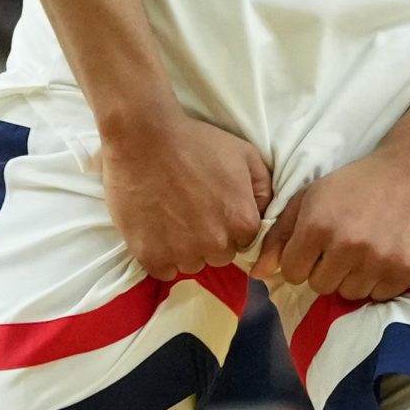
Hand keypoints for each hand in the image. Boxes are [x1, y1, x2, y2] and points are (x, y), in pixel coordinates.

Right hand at [100, 109, 272, 281]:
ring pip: (192, 264)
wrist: (144, 139)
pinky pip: (164, 270)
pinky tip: (157, 232)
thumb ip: (264, 188)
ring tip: (173, 219)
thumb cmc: (197, 143)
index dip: (231, 224)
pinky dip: (161, 256)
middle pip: (220, 255)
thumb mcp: (245, 154)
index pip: (246, 240)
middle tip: (194, 212)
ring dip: (186, 249)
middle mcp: (216, 245)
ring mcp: (182, 253)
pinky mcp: (151, 256)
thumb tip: (265, 213)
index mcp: (242, 222)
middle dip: (211, 239)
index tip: (216, 208)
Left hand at [258, 144, 409, 301]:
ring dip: (354, 277)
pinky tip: (385, 255)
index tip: (317, 247)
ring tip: (366, 251)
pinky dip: (379, 281)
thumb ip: (280, 235)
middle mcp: (348, 246)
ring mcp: (380, 260)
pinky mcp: (407, 269)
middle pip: (321, 286)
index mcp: (318, 225)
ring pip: (350, 293)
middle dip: (327, 270)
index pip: (293, 272)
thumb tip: (258, 273)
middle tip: (345, 246)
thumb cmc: (357, 182)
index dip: (302, 260)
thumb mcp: (311, 197)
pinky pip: (380, 295)